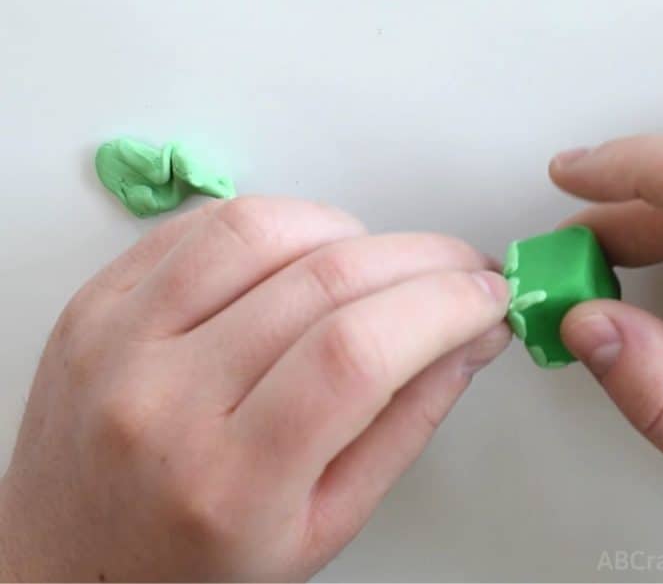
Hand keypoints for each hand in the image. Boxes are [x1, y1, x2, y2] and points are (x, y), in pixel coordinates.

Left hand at [0, 197, 509, 580]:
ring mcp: (117, 343)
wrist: (69, 570)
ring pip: (258, 229)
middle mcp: (162, 403)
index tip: (486, 295)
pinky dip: (275, 222)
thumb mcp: (326, 524)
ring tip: (380, 263)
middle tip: (461, 270)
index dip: (442, 305)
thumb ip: (405, 425)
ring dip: (348, 229)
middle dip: (421, 259)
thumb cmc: (196, 567)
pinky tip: (304, 251)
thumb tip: (470, 336)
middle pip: (320, 281)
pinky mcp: (94, 306)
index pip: (356, 353)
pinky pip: (197, 225)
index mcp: (231, 482)